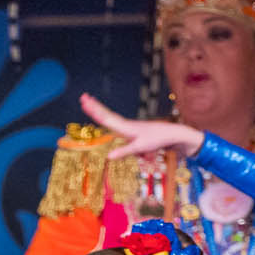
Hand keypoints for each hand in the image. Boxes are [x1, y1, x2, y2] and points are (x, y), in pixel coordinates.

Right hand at [82, 93, 204, 159]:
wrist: (171, 133)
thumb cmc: (156, 139)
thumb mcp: (140, 147)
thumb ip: (124, 151)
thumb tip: (108, 157)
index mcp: (125, 127)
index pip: (106, 118)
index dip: (95, 111)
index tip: (85, 102)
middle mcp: (125, 124)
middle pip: (106, 114)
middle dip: (94, 106)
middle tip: (83, 97)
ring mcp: (127, 126)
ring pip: (110, 118)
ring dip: (99, 110)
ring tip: (88, 103)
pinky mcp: (131, 129)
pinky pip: (116, 124)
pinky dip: (107, 119)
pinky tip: (103, 116)